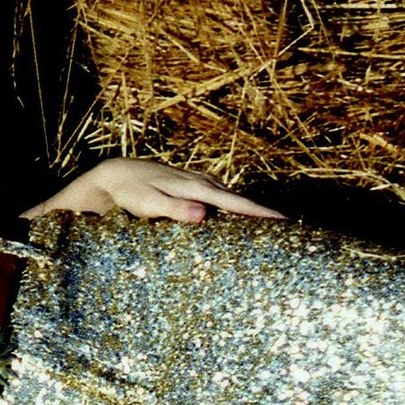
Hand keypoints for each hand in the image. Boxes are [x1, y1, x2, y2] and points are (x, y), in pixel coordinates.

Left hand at [20, 158, 285, 221]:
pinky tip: (238, 220)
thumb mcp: (149, 204)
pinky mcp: (193, 186)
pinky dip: (234, 208)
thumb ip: (176, 210)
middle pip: (240, 200)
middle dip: (263, 213)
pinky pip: (221, 199)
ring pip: (231, 199)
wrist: (116, 174)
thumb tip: (204, 214)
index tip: (284, 221)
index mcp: (197, 188)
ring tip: (270, 228)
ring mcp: (199, 182)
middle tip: (288, 229)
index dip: (261, 213)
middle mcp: (203, 182)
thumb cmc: (130, 193)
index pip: (236, 203)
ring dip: (249, 211)